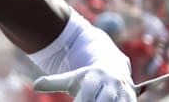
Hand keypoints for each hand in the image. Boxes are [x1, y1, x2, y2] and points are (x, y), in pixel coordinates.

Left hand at [33, 66, 168, 100]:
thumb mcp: (71, 79)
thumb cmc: (87, 79)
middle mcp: (112, 84)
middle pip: (103, 101)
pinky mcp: (133, 101)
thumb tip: (35, 85)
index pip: (87, 94)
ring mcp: (125, 93)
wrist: (114, 71)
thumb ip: (54, 82)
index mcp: (95, 78)